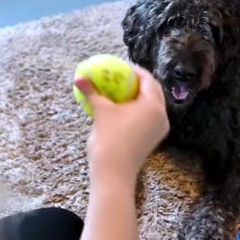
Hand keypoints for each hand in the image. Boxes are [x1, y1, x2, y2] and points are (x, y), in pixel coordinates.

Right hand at [74, 65, 169, 183]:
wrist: (114, 173)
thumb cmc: (109, 140)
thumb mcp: (101, 111)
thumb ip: (92, 92)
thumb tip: (78, 78)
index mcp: (153, 106)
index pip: (148, 80)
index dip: (134, 70)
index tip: (121, 66)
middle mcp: (161, 116)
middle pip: (152, 91)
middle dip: (137, 81)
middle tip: (121, 76)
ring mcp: (159, 128)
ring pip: (151, 104)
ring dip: (137, 95)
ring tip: (120, 90)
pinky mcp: (153, 138)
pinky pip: (148, 116)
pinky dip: (137, 108)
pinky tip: (122, 107)